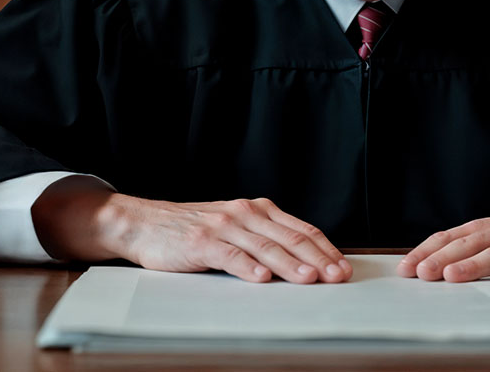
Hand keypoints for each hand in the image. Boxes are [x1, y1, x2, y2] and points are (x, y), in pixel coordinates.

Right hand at [31, 178, 351, 283]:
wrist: (146, 224)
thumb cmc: (193, 231)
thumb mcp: (234, 228)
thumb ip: (264, 239)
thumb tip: (305, 262)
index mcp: (258, 209)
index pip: (301, 229)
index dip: (325, 249)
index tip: (343, 267)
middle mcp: (245, 213)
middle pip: (289, 238)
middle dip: (318, 259)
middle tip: (337, 277)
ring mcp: (224, 226)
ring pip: (265, 247)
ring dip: (291, 265)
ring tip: (310, 279)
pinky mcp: (202, 242)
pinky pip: (230, 255)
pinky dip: (248, 268)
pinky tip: (263, 279)